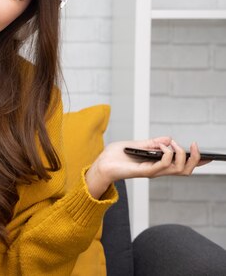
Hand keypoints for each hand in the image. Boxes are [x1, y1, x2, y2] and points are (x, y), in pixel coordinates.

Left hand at [85, 137, 211, 198]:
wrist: (102, 163)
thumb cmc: (116, 156)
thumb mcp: (136, 144)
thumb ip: (152, 142)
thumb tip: (169, 138)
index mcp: (157, 164)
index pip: (181, 166)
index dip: (196, 162)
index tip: (209, 156)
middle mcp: (158, 170)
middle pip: (185, 170)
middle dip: (194, 158)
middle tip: (193, 146)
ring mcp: (153, 172)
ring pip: (178, 169)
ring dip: (181, 154)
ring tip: (176, 145)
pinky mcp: (145, 172)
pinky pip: (163, 165)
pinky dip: (168, 154)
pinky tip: (164, 146)